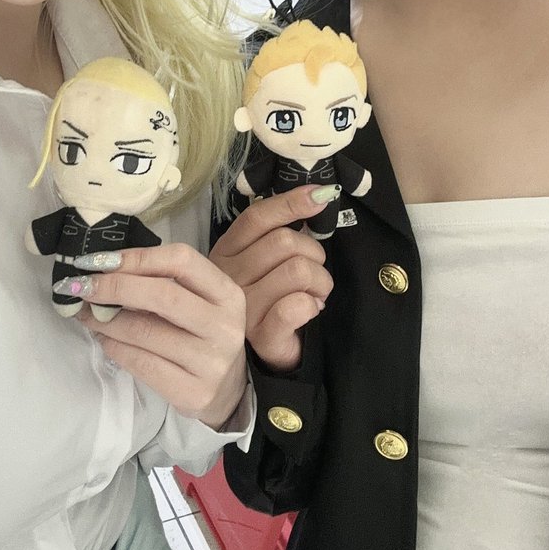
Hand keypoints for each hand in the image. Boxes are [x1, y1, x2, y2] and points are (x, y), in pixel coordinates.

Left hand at [76, 245, 246, 430]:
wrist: (227, 390)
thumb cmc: (201, 334)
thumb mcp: (197, 302)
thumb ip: (162, 283)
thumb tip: (103, 270)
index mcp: (227, 294)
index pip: (181, 261)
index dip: (137, 257)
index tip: (101, 261)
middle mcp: (224, 326)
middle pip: (163, 295)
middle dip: (114, 286)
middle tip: (82, 285)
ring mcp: (211, 363)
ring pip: (144, 331)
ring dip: (105, 320)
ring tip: (85, 313)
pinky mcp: (192, 393)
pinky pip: (140, 364)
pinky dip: (114, 347)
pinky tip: (104, 339)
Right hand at [210, 186, 333, 372]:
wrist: (265, 354)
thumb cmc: (270, 298)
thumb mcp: (266, 260)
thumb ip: (281, 230)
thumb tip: (318, 195)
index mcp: (227, 250)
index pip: (257, 217)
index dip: (290, 202)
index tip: (321, 196)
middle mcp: (228, 276)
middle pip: (284, 242)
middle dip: (315, 254)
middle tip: (315, 273)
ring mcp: (241, 307)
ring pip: (298, 271)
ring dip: (321, 281)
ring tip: (315, 294)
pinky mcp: (260, 335)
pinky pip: (296, 306)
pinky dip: (313, 304)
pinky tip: (310, 310)